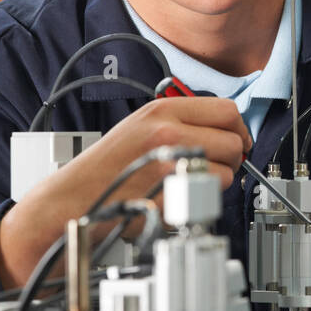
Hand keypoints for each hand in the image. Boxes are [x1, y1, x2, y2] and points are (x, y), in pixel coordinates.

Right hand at [0, 97, 251, 287]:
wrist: (73, 200)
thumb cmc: (106, 168)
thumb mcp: (141, 127)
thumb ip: (181, 122)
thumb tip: (223, 129)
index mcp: (162, 110)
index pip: (226, 110)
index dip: (236, 129)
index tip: (234, 141)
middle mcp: (168, 131)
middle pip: (233, 140)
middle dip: (231, 157)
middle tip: (214, 166)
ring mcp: (171, 162)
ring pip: (227, 170)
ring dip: (216, 181)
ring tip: (187, 184)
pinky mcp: (172, 193)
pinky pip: (208, 197)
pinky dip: (200, 201)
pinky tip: (178, 198)